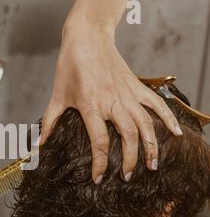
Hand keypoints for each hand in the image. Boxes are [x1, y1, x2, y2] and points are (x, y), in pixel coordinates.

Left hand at [41, 23, 181, 183]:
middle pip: (128, 137)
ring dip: (151, 146)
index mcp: (91, 106)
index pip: (99, 142)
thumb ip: (50, 121)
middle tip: (127, 177)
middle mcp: (113, 102)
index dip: (100, 164)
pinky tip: (176, 134)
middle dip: (129, 160)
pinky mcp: (137, 86)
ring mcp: (128, 94)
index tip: (98, 179)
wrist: (88, 37)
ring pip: (146, 124)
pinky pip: (157, 104)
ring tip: (152, 165)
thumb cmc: (70, 66)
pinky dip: (168, 118)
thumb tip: (40, 144)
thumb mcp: (57, 95)